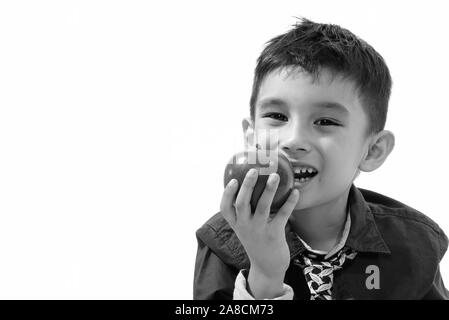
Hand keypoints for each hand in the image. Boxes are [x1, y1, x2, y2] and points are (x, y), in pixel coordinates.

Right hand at [220, 168, 299, 297]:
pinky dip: (290, 202)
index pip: (225, 208)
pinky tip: (295, 192)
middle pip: (242, 203)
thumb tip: (251, 188)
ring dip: (269, 190)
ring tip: (275, 176)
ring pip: (263, 207)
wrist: (267, 267)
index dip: (227, 193)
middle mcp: (245, 226)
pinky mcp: (274, 235)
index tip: (232, 180)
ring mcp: (259, 230)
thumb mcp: (246, 229)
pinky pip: (282, 215)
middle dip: (247, 185)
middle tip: (254, 170)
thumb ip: (246, 213)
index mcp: (236, 224)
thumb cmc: (257, 241)